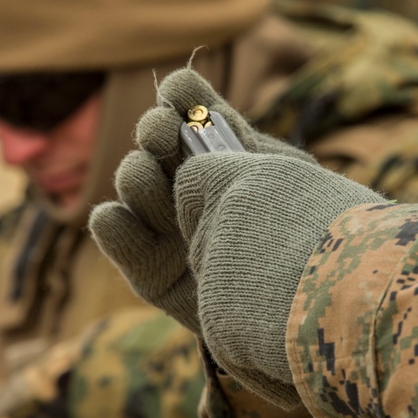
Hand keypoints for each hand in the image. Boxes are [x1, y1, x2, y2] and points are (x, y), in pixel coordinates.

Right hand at [90, 68, 386, 407]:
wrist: (303, 321)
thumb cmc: (303, 241)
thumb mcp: (279, 182)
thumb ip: (234, 144)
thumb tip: (185, 101)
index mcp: (228, 156)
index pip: (191, 110)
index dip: (180, 98)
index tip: (177, 96)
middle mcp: (193, 186)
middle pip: (154, 142)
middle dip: (154, 132)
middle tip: (160, 133)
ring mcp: (168, 227)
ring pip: (133, 182)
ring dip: (138, 174)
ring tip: (153, 180)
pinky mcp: (150, 271)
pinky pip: (116, 234)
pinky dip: (114, 224)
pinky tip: (119, 217)